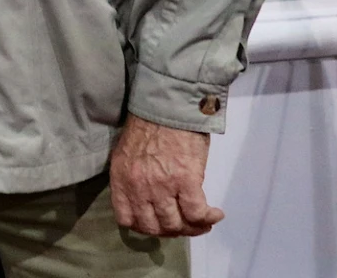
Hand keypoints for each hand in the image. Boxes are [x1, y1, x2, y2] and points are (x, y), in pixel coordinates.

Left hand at [109, 115, 222, 237]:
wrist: (167, 106)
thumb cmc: (149, 126)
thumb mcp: (128, 155)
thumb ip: (134, 179)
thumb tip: (151, 200)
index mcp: (121, 179)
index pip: (127, 219)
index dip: (145, 227)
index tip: (159, 224)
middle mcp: (138, 187)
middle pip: (154, 227)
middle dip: (171, 231)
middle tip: (185, 224)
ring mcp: (161, 186)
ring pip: (176, 225)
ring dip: (192, 228)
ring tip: (203, 221)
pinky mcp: (185, 181)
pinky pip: (197, 213)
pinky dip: (208, 218)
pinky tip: (215, 214)